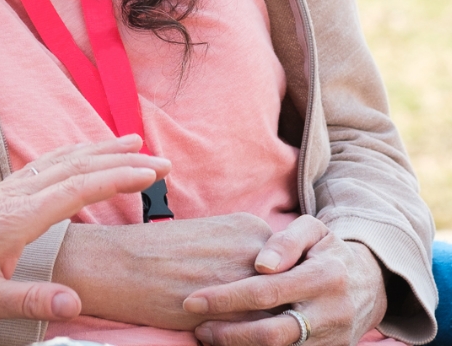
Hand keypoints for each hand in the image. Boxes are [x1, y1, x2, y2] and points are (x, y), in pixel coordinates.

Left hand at [0, 135, 169, 321]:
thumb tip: (75, 303)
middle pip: (79, 165)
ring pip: (65, 158)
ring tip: (134, 142)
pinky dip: (77, 151)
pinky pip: (50, 162)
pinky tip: (88, 153)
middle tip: (161, 161)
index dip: (116, 178)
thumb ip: (29, 301)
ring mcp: (13, 186)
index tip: (150, 174)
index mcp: (20, 215)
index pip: (77, 187)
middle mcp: (20, 192)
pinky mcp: (7, 188)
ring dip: (102, 148)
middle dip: (122, 159)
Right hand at [53, 211, 274, 327]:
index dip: (281, 288)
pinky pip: (257, 336)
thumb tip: (263, 283)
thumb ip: (240, 254)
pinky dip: (251, 343)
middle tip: (281, 325)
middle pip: (290, 291)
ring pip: (279, 317)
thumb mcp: (208, 237)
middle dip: (285, 311)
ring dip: (272, 331)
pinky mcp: (233, 314)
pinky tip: (231, 342)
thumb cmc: (156, 251)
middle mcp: (256, 251)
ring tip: (260, 338)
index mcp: (250, 226)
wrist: (121, 264)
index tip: (273, 300)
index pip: (287, 266)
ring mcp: (247, 282)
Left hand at [182, 214, 386, 345]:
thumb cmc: (328, 250)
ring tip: (208, 336)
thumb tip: (261, 263)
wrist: (372, 283)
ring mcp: (332, 340)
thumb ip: (285, 240)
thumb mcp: (313, 231)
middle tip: (197, 326)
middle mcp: (329, 313)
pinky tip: (233, 344)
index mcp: (323, 277)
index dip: (227, 298)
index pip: (266, 292)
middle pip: (271, 333)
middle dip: (228, 333)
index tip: (193, 299)